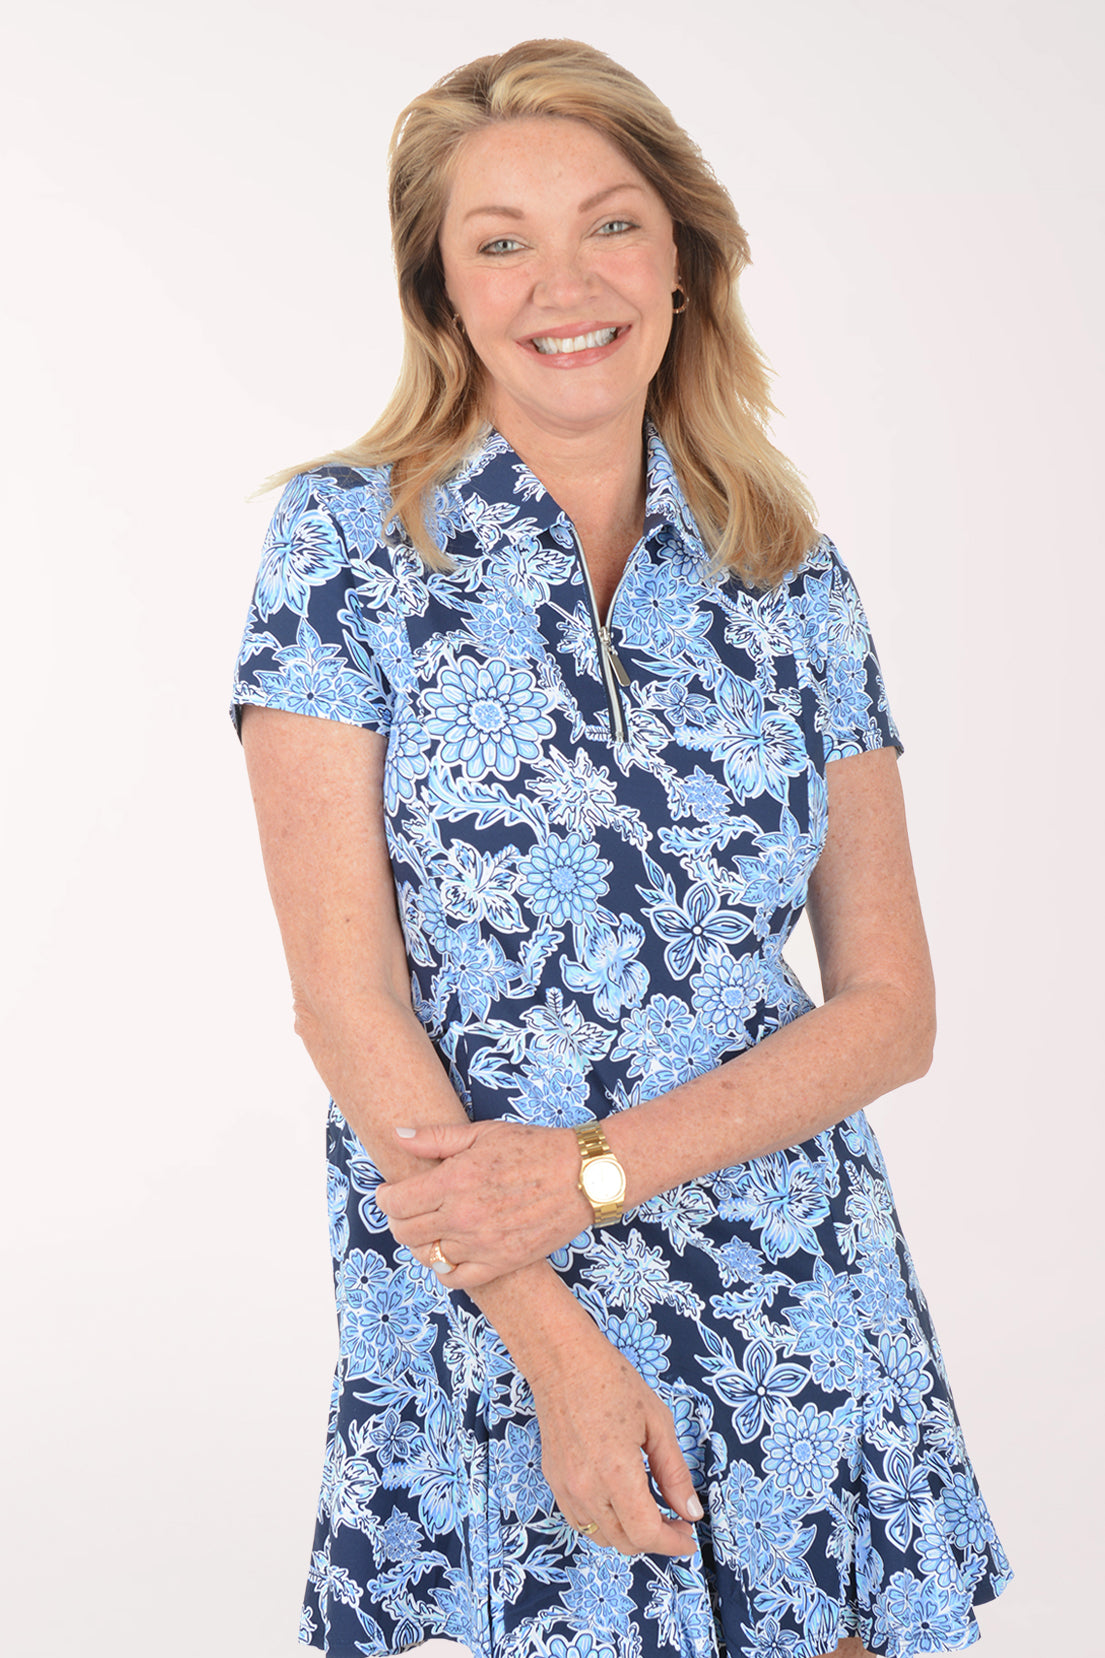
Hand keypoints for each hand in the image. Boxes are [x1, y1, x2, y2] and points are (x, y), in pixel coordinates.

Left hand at [375, 1120, 591, 1288]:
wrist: (582, 1176)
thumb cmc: (534, 1148)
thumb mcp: (483, 1132)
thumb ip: (435, 1138)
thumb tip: (397, 1134)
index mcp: (455, 1180)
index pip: (396, 1203)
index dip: (385, 1198)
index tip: (389, 1192)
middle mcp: (462, 1216)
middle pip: (406, 1232)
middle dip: (398, 1219)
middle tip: (407, 1208)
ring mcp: (481, 1244)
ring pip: (428, 1256)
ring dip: (422, 1242)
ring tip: (431, 1226)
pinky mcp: (500, 1263)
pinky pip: (455, 1279)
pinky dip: (444, 1269)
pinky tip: (450, 1252)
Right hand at [529, 1323, 701, 1556]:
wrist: (563, 1360)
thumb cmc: (610, 1381)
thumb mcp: (657, 1422)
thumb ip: (675, 1473)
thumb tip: (691, 1511)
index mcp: (616, 1471)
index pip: (647, 1533)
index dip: (673, 1543)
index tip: (689, 1537)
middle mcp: (586, 1487)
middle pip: (626, 1542)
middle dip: (657, 1538)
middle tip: (677, 1518)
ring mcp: (566, 1487)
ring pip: (602, 1537)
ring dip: (630, 1534)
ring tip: (650, 1510)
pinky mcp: (555, 1481)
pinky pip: (581, 1521)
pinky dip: (604, 1523)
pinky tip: (620, 1501)